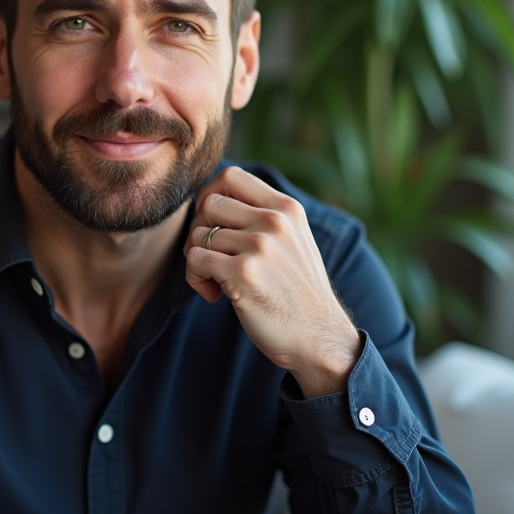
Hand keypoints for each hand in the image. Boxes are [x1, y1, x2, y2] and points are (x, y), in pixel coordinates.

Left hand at [185, 167, 363, 396]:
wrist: (318, 337)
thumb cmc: (296, 293)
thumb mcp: (292, 241)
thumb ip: (263, 216)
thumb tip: (210, 199)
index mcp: (287, 208)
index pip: (232, 175)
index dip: (210, 195)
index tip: (211, 222)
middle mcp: (275, 221)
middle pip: (209, 204)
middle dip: (199, 230)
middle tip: (210, 258)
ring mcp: (259, 246)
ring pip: (198, 235)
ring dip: (196, 261)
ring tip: (215, 282)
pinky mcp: (242, 273)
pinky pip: (194, 260)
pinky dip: (195, 279)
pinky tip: (214, 295)